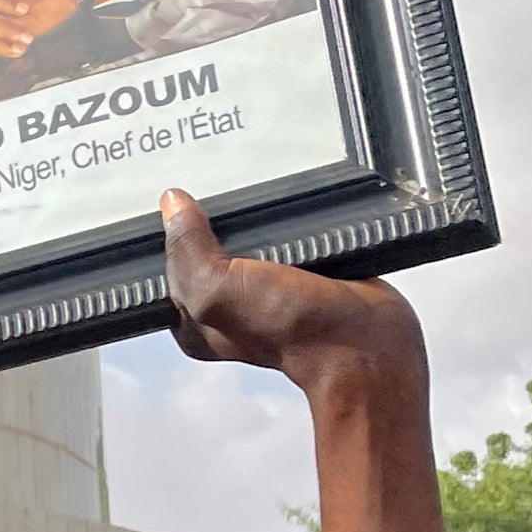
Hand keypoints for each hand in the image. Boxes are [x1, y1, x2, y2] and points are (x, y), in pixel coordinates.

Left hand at [159, 191, 424, 393]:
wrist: (363, 340)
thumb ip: (187, 250)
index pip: (168, 264)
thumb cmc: (288, 328)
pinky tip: (287, 203)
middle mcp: (228, 302)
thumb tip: (172, 202)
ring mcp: (267, 284)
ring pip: (248, 233)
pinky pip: (285, 230)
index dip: (170, 233)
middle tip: (223, 193)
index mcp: (194, 318)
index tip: (176, 201)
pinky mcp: (303, 267)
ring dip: (254, 214)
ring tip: (257, 191)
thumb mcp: (216, 290)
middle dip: (212, 218)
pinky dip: (288, 216)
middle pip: (207, 244)